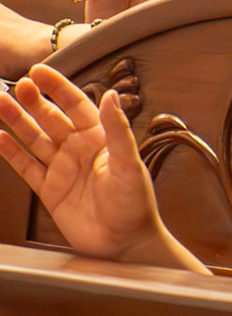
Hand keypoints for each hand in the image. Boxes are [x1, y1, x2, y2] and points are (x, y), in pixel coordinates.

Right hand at [0, 66, 160, 260]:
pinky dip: (10, 152)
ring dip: (17, 122)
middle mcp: (80, 150)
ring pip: (34, 139)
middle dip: (32, 102)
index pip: (76, 105)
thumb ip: (118, 130)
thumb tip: (111, 95)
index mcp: (101, 139)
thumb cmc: (135, 204)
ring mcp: (63, 168)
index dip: (58, 88)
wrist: (125, 244)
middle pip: (50, 118)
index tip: (38, 72)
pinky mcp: (50, 190)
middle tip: (14, 87)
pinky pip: (26, 166)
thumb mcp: (129, 165)